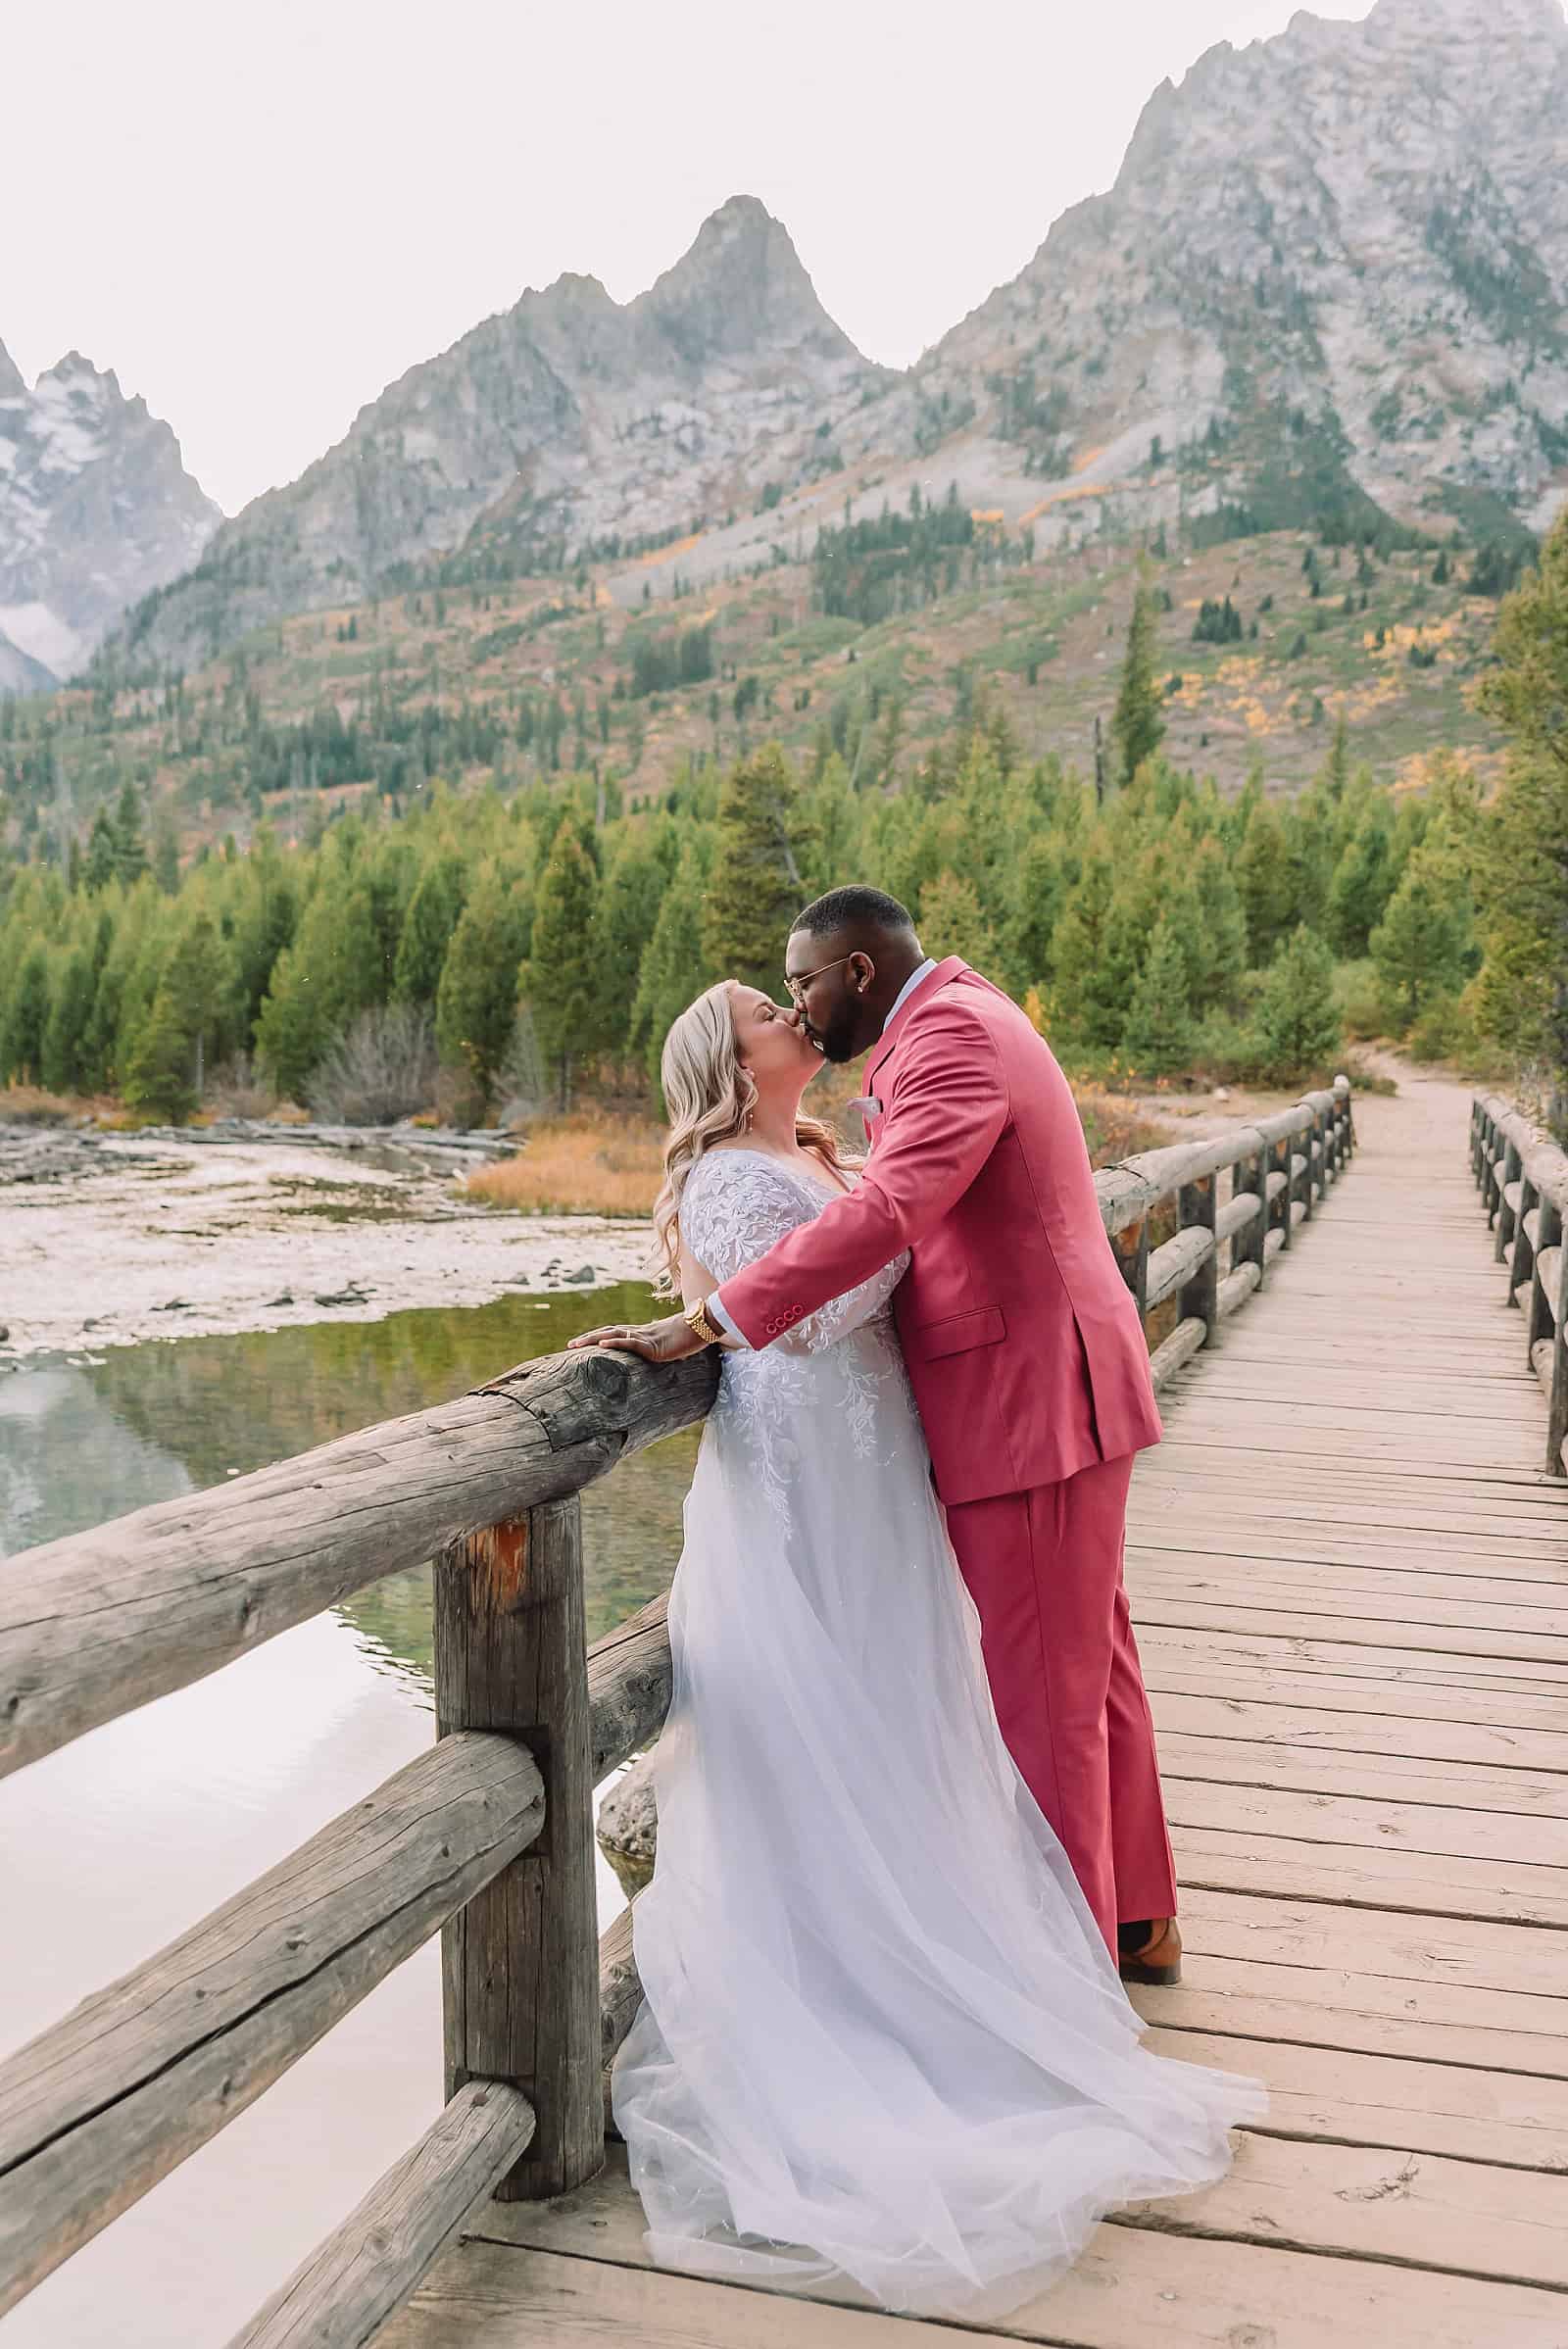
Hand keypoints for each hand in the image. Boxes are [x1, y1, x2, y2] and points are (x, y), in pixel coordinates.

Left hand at [567, 1313, 708, 1362]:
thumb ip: (663, 1350)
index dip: (598, 1336)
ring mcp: (645, 1337)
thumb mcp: (672, 1345)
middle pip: (608, 1332)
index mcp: (643, 1333)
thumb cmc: (691, 1335)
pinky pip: (631, 1343)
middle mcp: (640, 1333)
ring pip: (614, 1336)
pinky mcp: (653, 1345)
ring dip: (593, 1340)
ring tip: (577, 1345)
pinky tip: (602, 1345)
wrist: (704, 1325)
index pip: (615, 1333)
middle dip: (588, 1339)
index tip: (582, 1343)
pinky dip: (615, 1343)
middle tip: (570, 1346)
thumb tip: (662, 1357)